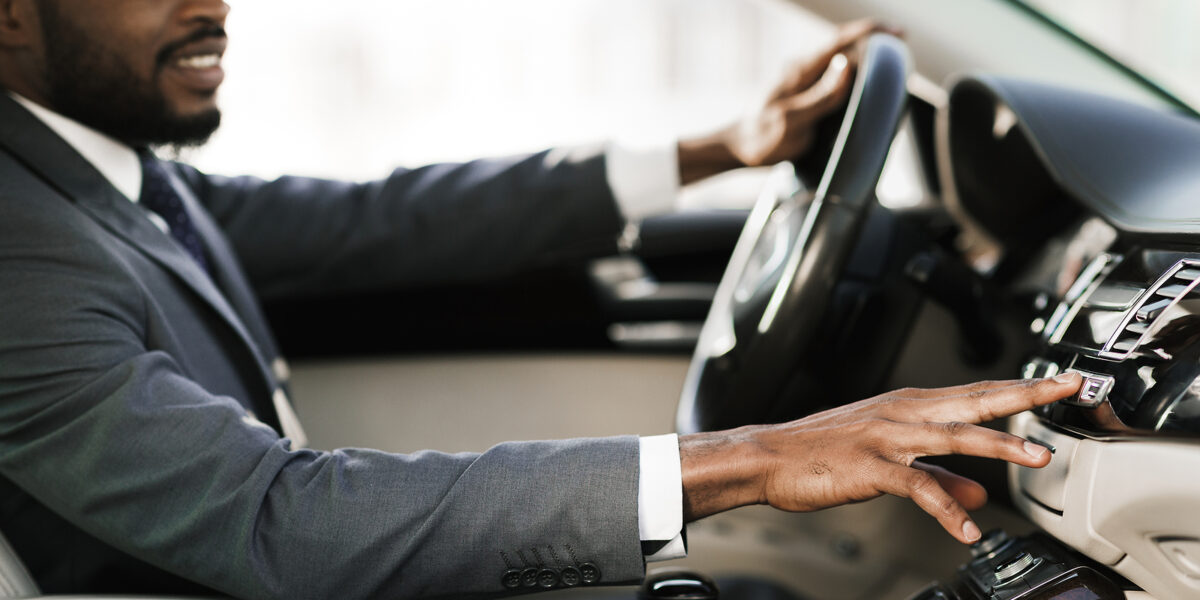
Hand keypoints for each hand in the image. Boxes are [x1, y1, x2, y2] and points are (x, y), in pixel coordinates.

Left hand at [676, 20, 901, 184]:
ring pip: (842, 64)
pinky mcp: (806, 93)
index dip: (870, 32)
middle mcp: (803, 70)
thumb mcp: (792, 120)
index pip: (839, 41)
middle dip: (874, 48)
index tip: (896, 34)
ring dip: (865, 64)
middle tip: (900, 58)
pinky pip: (835, 80)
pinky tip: (864, 92)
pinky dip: (854, 80)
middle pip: (846, 48)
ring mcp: (804, 80)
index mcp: (800, 71)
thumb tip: (847, 64)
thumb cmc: (762, 138)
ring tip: (888, 74)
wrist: (739, 149)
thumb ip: (821, 94)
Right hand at [678, 373, 1081, 543]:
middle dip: (1025, 395)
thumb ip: (941, 477)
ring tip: (1036, 456)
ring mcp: (887, 437)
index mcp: (908, 406)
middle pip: (975, 401)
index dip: (1021, 387)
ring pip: (952, 435)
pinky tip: (964, 527)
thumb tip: (982, 495)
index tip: (1061, 382)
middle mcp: (903, 413)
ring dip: (997, 444)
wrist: (769, 457)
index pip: (976, 393)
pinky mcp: (870, 466)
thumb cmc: (822, 454)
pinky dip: (943, 507)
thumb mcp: (888, 462)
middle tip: (1067, 388)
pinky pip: (915, 486)